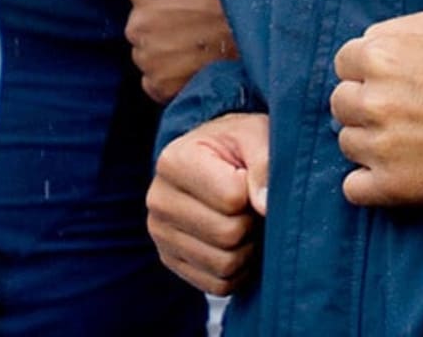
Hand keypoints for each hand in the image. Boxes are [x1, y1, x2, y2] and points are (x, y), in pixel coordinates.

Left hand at [126, 0, 236, 102]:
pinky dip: (172, 82)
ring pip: (150, 57)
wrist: (269, 23)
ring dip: (169, 55)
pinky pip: (157, 86)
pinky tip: (197, 70)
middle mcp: (139, 23)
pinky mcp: (164, 86)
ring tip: (204, 50)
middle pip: (145, 28)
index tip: (194, 4)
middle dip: (166, 27)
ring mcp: (150, 57)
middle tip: (201, 28)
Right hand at [147, 112, 268, 295]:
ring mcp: (159, 232)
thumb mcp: (254, 137)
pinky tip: (231, 244)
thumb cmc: (237, 146)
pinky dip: (236, 272)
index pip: (233, 199)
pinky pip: (217, 285)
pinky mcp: (169, 259)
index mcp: (173, 161)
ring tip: (240, 222)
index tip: (247, 178)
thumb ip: (264, 163)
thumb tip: (265, 206)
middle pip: (227, 235)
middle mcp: (157, 198)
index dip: (253, 193)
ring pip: (224, 264)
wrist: (215, 161)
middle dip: (251, 224)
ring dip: (246, 250)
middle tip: (248, 206)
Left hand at [332, 11, 422, 206]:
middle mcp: (373, 101)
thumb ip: (397, 32)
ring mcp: (382, 146)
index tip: (394, 84)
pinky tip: (398, 176)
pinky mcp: (396, 187)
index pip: (344, 64)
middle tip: (404, 115)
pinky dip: (371, 185)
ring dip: (371, 145)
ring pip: (348, 143)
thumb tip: (368, 41)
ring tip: (410, 144)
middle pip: (342, 104)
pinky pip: (354, 188)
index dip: (369, 74)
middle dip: (366, 108)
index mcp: (380, 58)